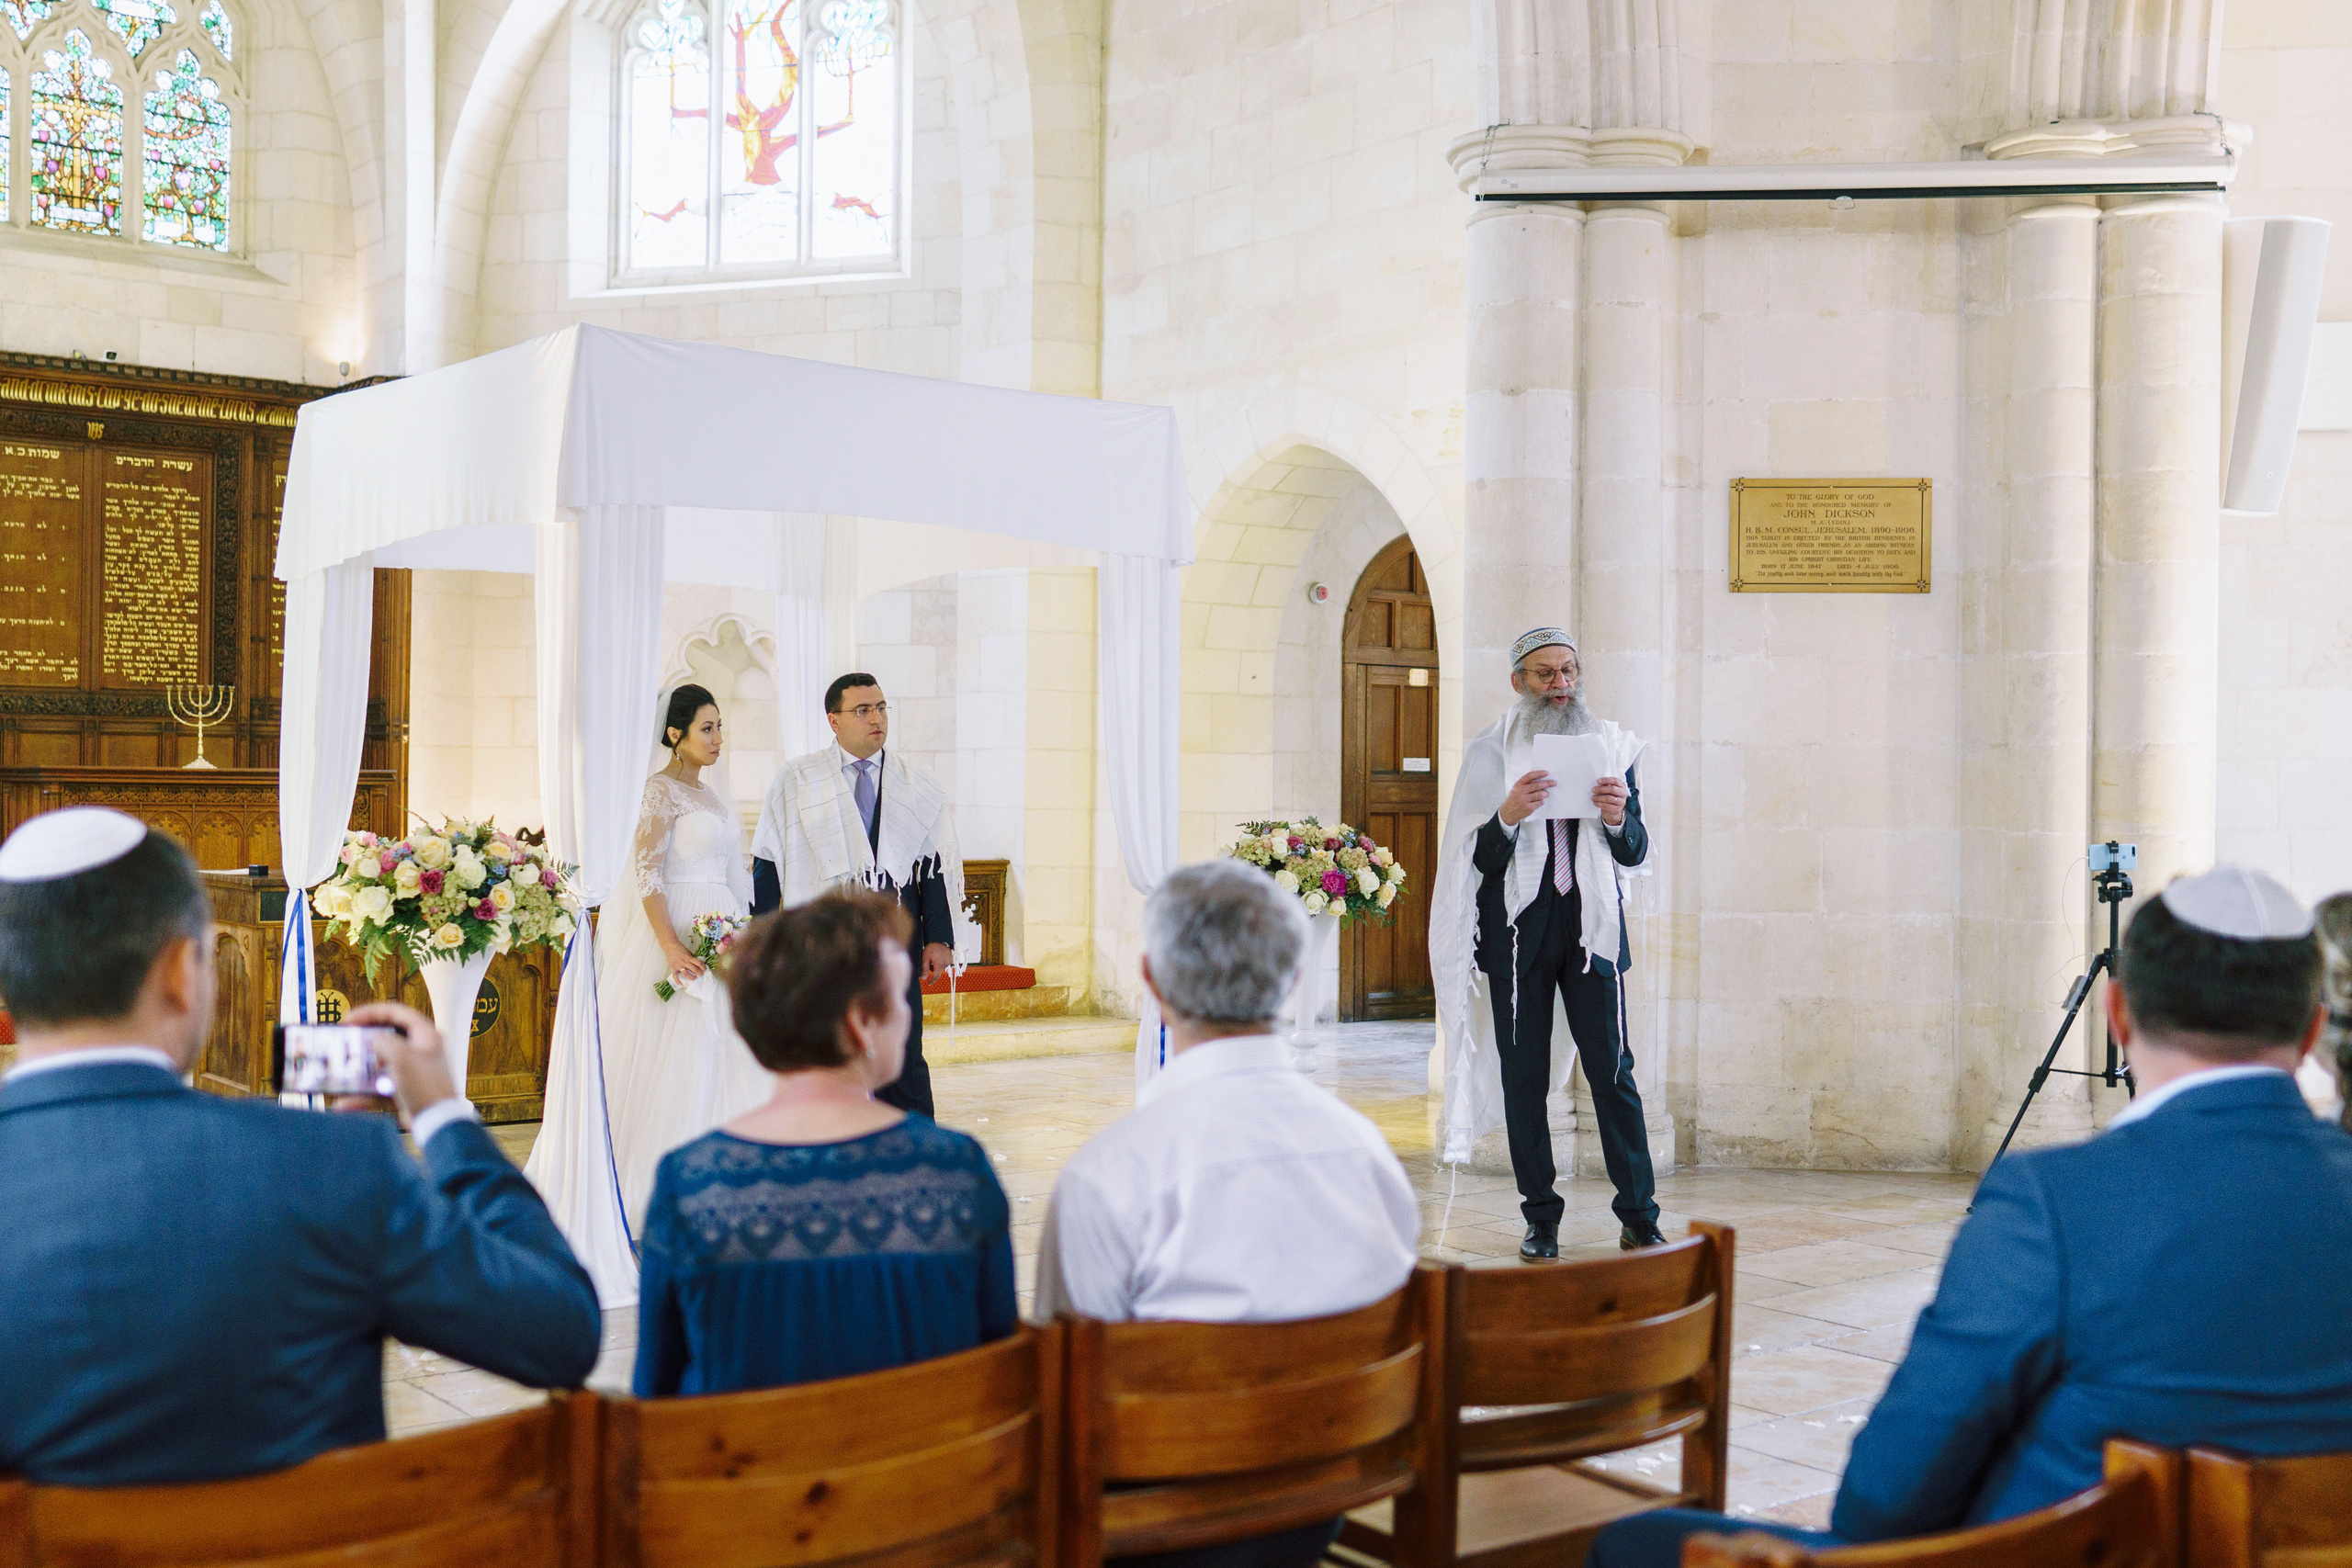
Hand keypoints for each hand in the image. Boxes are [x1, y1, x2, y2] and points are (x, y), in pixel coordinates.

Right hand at [337, 1001, 457, 1122]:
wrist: (437, 1122)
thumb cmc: (425, 1086)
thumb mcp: (401, 1057)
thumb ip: (384, 1042)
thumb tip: (373, 1040)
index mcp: (425, 1035)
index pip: (396, 1012)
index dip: (370, 1012)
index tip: (348, 1019)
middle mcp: (420, 1050)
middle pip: (386, 1037)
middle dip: (362, 1041)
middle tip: (344, 1042)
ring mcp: (411, 1071)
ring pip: (379, 1065)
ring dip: (359, 1070)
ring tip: (340, 1071)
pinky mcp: (404, 1090)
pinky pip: (378, 1089)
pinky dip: (363, 1096)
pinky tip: (345, 1103)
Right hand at [660, 941, 707, 985]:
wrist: (670, 946)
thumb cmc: (680, 948)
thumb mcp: (688, 952)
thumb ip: (692, 958)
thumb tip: (697, 964)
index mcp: (689, 957)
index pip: (699, 963)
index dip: (703, 967)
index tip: (705, 969)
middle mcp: (684, 962)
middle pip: (694, 969)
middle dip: (699, 973)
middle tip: (701, 974)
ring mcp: (679, 965)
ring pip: (686, 974)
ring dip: (692, 977)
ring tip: (695, 978)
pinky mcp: (673, 968)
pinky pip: (675, 976)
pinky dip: (678, 981)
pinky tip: (681, 985)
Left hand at [922, 942, 952, 983]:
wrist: (941, 938)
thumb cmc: (932, 947)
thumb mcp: (925, 957)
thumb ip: (924, 968)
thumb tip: (923, 978)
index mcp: (939, 965)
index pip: (935, 977)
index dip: (931, 981)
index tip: (928, 983)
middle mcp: (945, 964)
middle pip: (937, 971)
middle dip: (932, 968)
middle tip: (929, 959)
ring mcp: (949, 962)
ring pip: (940, 967)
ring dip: (936, 964)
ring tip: (933, 956)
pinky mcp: (950, 959)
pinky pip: (943, 963)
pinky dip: (940, 961)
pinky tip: (938, 956)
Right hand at [1497, 769, 1553, 827]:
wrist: (1508, 812)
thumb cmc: (1514, 798)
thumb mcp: (1516, 789)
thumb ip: (1525, 784)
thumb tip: (1540, 779)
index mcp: (1518, 785)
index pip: (1529, 776)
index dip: (1539, 773)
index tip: (1546, 773)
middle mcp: (1520, 792)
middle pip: (1537, 785)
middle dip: (1547, 783)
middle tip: (1553, 783)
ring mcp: (1524, 800)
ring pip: (1539, 794)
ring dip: (1545, 793)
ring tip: (1547, 794)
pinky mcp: (1528, 808)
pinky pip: (1539, 803)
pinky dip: (1541, 801)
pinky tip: (1540, 801)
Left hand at [1592, 775, 1628, 827]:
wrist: (1612, 811)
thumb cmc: (1610, 797)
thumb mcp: (1610, 790)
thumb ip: (1606, 786)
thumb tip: (1597, 784)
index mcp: (1622, 786)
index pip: (1615, 781)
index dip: (1606, 780)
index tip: (1598, 781)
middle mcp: (1623, 794)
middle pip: (1612, 789)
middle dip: (1601, 789)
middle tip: (1593, 790)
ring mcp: (1621, 802)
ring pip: (1609, 798)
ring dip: (1599, 797)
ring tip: (1593, 797)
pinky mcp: (1617, 809)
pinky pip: (1607, 806)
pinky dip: (1599, 804)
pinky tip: (1595, 802)